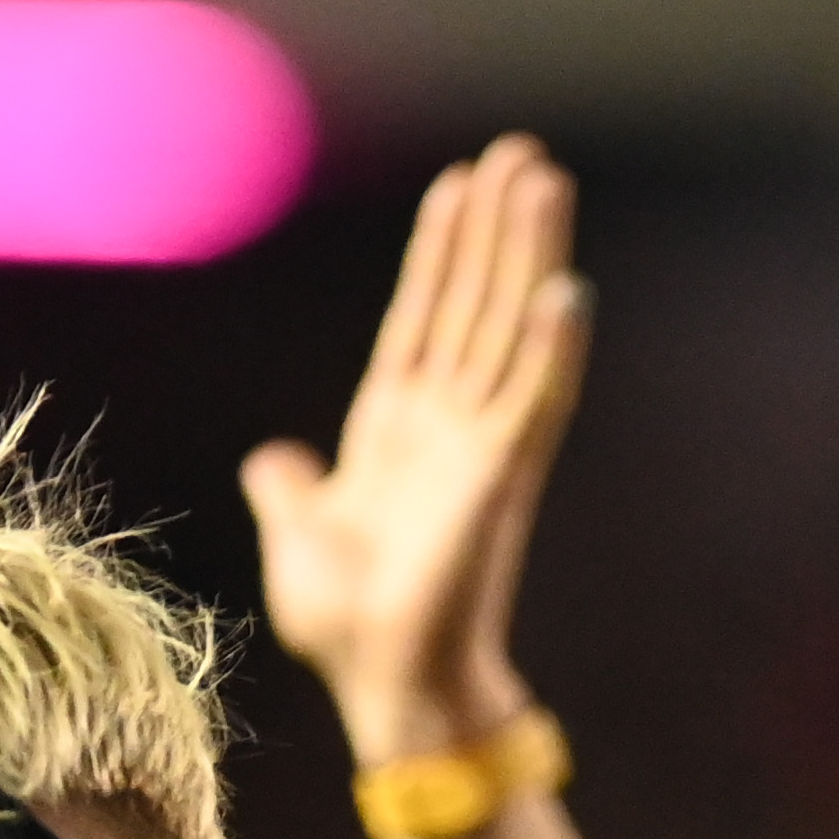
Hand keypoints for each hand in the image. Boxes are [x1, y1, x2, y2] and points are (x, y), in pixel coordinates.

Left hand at [245, 134, 591, 767]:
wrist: (382, 686)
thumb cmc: (347, 628)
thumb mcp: (299, 539)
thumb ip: (291, 491)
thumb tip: (272, 457)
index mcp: (395, 429)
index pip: (423, 316)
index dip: (442, 250)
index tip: (460, 183)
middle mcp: (446, 425)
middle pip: (476, 301)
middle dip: (496, 228)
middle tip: (521, 152)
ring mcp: (480, 447)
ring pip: (512, 330)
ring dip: (530, 258)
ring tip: (545, 183)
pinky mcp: (501, 482)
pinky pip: (533, 404)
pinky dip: (551, 351)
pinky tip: (566, 294)